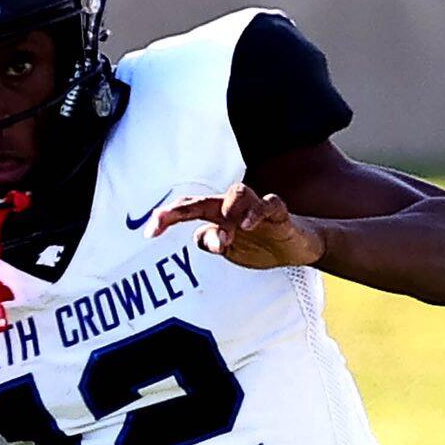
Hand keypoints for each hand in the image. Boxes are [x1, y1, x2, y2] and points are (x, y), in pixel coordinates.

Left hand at [150, 183, 325, 271]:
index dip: (167, 218)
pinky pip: (269, 204)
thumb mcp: (229, 251)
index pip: (187, 211)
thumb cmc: (257, 244)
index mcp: (216, 217)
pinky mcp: (279, 213)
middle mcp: (232, 208)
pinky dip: (258, 212)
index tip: (148, 232)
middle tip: (163, 219)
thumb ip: (211, 243)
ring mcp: (255, 208)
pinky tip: (248, 226)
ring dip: (226, 212)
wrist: (296, 247)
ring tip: (226, 238)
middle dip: (180, 209)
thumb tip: (200, 237)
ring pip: (236, 194)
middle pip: (203, 201)